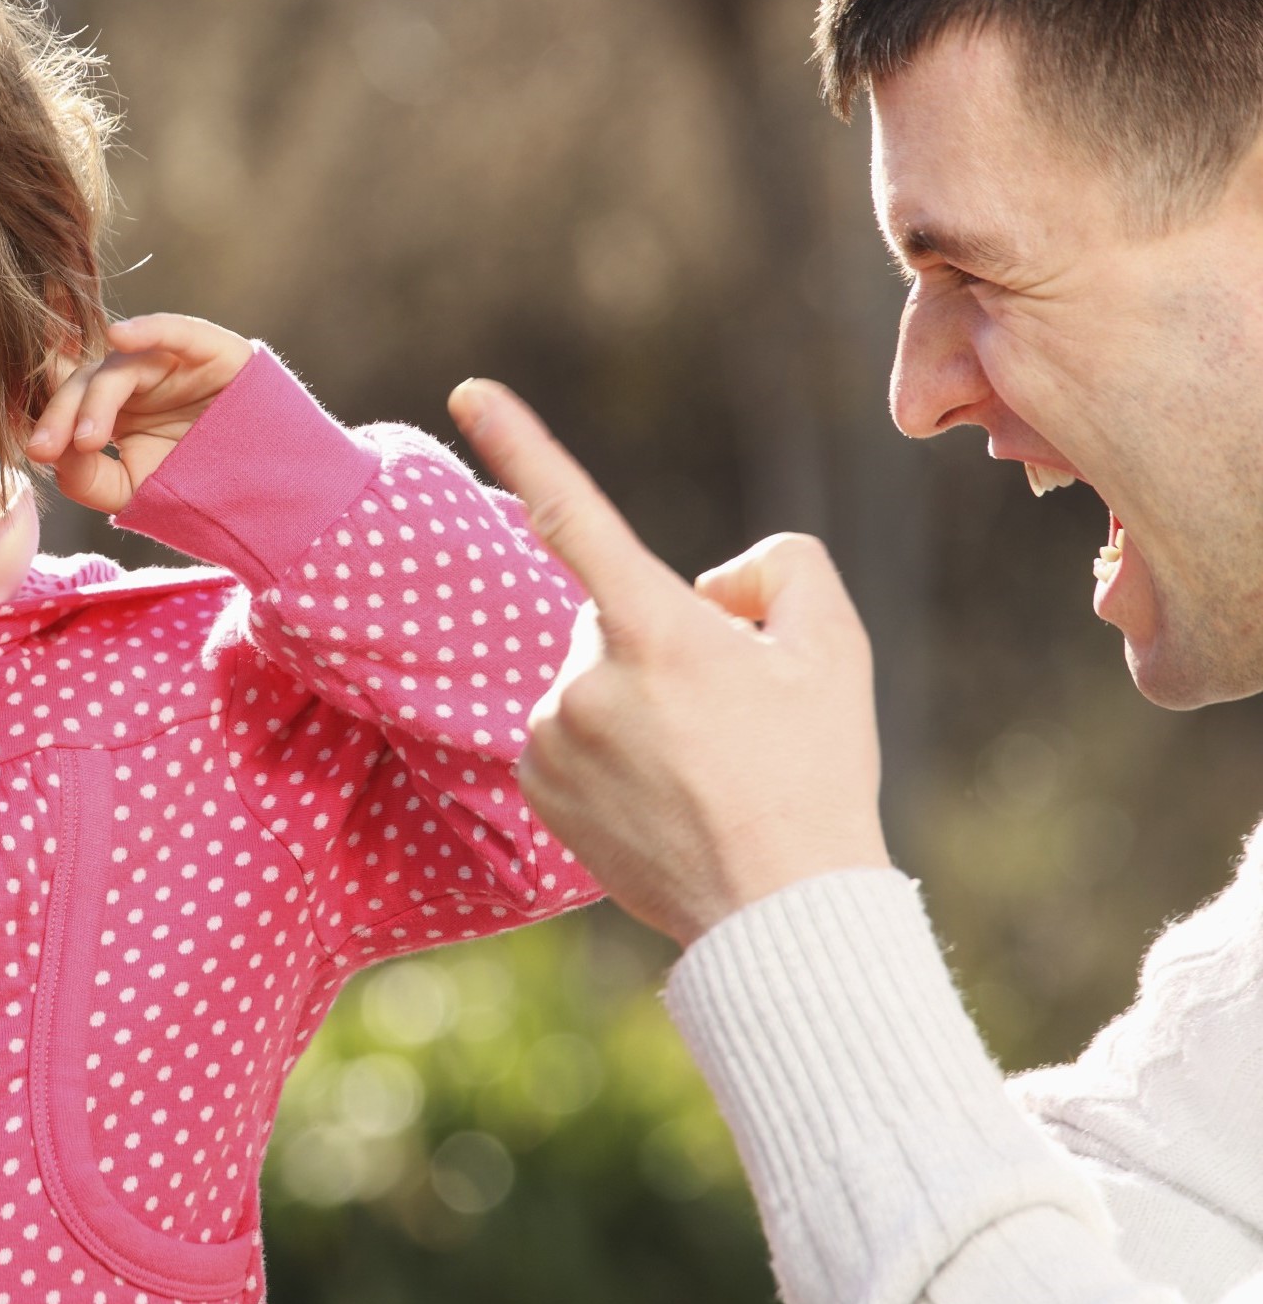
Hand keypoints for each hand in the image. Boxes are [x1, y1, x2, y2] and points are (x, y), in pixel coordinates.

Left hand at [25, 314, 253, 514]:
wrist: (268, 491)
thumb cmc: (198, 486)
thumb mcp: (133, 492)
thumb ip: (87, 478)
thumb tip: (51, 455)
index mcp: (110, 409)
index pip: (64, 400)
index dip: (40, 415)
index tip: (24, 448)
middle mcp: (132, 381)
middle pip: (81, 382)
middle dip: (58, 415)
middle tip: (42, 450)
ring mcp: (166, 362)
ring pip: (117, 366)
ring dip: (96, 400)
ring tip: (89, 441)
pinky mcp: (206, 349)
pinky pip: (172, 329)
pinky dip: (147, 327)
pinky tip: (120, 334)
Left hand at [446, 378, 891, 946]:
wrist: (777, 911)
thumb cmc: (814, 772)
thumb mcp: (834, 647)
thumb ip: (780, 567)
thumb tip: (709, 585)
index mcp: (653, 629)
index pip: (576, 516)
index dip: (521, 445)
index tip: (469, 391)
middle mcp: (584, 676)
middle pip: (615, 613)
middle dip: (661, 636)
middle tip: (732, 713)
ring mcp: (551, 733)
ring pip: (591, 674)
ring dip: (636, 696)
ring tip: (703, 763)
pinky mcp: (535, 783)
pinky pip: (568, 730)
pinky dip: (608, 745)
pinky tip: (662, 791)